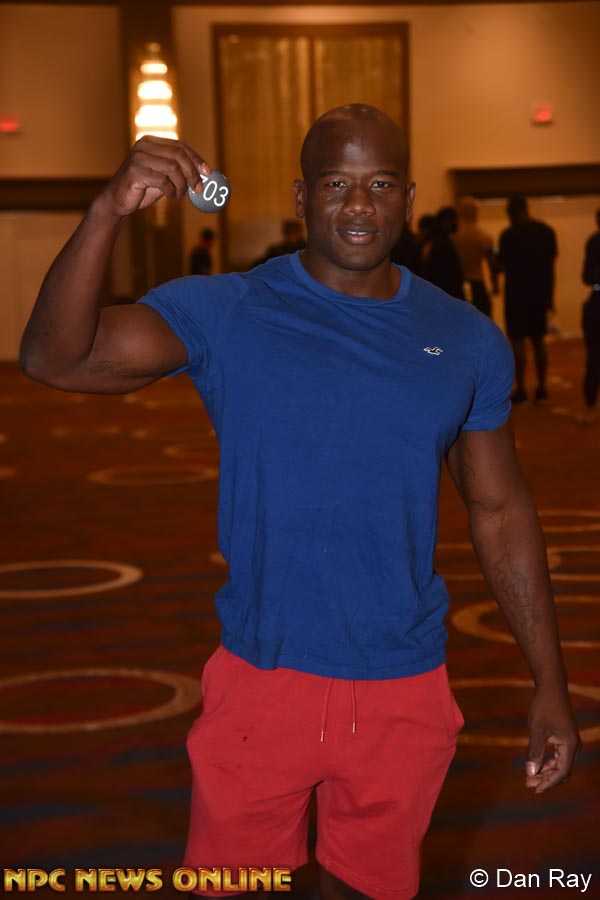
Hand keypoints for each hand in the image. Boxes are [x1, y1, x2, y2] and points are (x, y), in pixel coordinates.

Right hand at [96, 136, 210, 217]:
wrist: (118, 201)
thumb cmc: (143, 189)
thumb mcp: (165, 178)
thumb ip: (180, 172)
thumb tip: (205, 174)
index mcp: (152, 142)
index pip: (180, 146)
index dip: (196, 159)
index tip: (208, 172)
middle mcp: (144, 146)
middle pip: (179, 155)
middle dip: (192, 173)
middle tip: (198, 189)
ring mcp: (138, 157)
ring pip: (173, 168)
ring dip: (181, 185)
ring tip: (179, 195)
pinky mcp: (135, 171)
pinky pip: (162, 180)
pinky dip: (171, 191)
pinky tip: (170, 196)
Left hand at [525, 683, 580, 792]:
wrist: (550, 686)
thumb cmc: (544, 706)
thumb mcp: (537, 730)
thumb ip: (535, 751)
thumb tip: (530, 772)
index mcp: (570, 745)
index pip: (562, 772)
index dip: (549, 783)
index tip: (535, 789)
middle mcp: (573, 746)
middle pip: (562, 771)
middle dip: (546, 779)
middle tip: (528, 784)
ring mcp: (569, 742)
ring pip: (559, 765)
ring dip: (545, 772)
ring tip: (529, 778)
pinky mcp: (563, 738)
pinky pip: (557, 757)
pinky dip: (546, 763)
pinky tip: (535, 767)